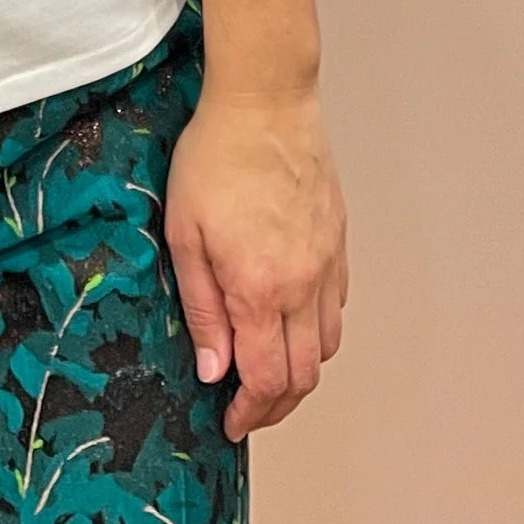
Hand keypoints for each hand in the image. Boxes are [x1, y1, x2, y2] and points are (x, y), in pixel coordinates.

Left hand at [165, 82, 347, 442]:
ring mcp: (327, 263)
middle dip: (276, 404)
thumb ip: (201, 309)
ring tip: (268, 370)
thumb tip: (214, 370)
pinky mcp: (338, 240)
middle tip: (248, 408)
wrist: (266, 100)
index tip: (231, 422)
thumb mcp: (185, 235)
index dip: (250, 412)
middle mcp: (304, 285)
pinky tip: (291, 321)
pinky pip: (337, 305)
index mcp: (261, 289)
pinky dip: (318, 330)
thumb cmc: (216, 157)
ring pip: (328, 345)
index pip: (267, 379)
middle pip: (305, 375)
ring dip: (301, 370)